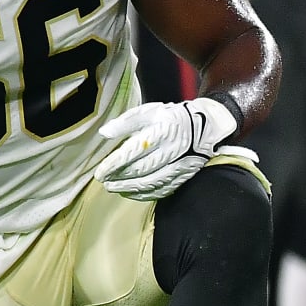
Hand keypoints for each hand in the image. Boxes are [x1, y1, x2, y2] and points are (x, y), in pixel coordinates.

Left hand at [94, 97, 238, 200]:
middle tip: (104, 181)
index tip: (100, 172)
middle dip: (120, 177)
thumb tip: (105, 133)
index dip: (115, 164)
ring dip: (130, 188)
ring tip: (114, 188)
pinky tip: (132, 193)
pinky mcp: (184, 176)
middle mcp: (173, 150)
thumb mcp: (150, 112)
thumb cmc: (172, 118)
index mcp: (163, 131)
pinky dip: (145, 194)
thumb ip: (126, 122)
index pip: (134, 150)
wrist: (206, 128)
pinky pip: (163, 189)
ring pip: (152, 182)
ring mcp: (180, 165)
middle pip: (142, 169)